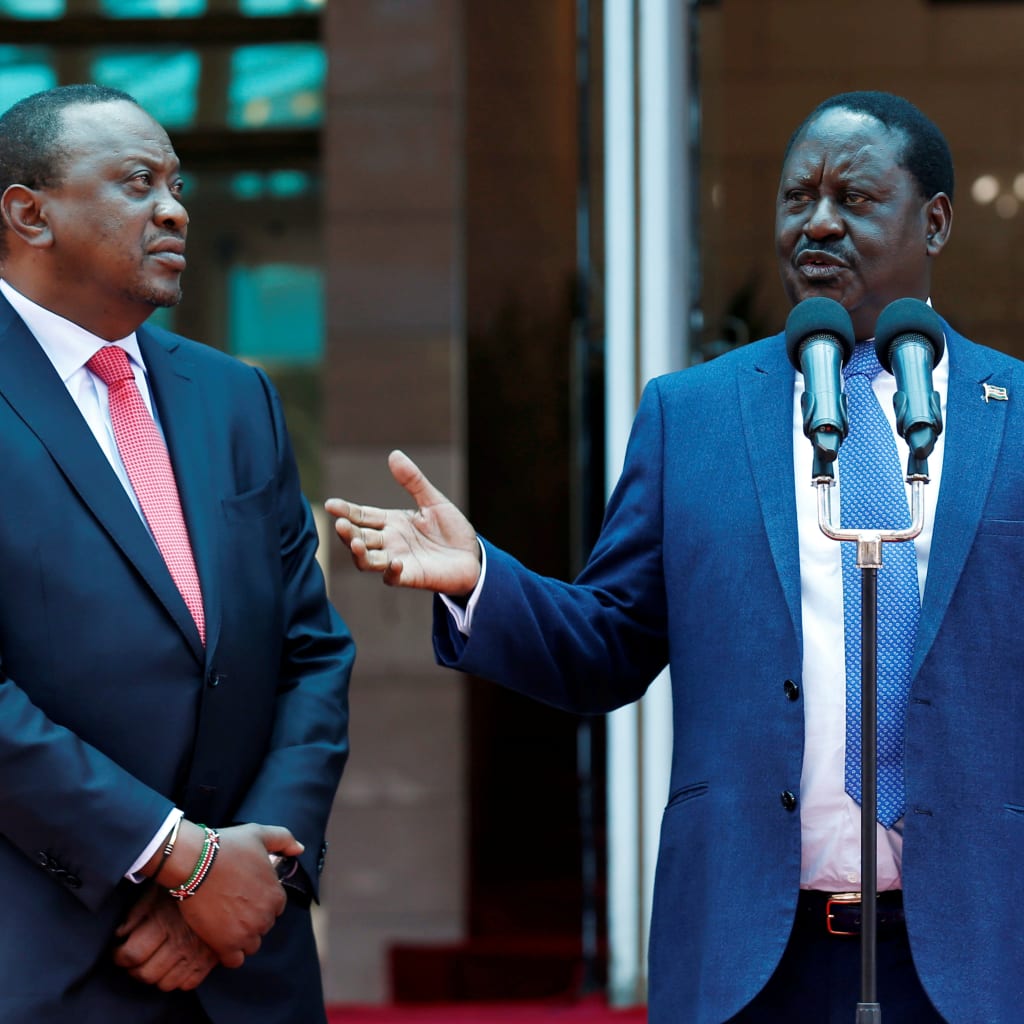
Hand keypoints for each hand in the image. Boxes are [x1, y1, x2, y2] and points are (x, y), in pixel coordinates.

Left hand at [114, 886, 217, 990]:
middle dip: (134, 969)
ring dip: (157, 976)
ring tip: (155, 962)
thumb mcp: (154, 891)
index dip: (119, 956)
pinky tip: (176, 965)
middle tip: (135, 959)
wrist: (218, 880)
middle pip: (146, 974)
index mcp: (164, 923)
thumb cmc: (184, 884)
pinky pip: (189, 984)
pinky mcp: (212, 958)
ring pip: (166, 984)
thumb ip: (135, 914)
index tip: (119, 951)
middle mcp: (180, 941)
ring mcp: (197, 953)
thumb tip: (120, 936)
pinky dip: (180, 979)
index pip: (131, 955)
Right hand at [171, 822, 302, 968]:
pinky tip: (221, 941)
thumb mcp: (260, 834)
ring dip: (242, 937)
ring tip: (226, 923)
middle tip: (234, 906)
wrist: (195, 861)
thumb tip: (300, 849)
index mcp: (276, 895)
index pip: (276, 907)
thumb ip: (284, 839)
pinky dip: (230, 954)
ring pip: (251, 944)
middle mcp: (265, 917)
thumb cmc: (227, 846)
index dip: (261, 901)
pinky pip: (235, 960)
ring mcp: (245, 933)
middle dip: (252, 918)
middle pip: (264, 926)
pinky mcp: (225, 945)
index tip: (246, 895)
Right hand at [325, 449, 480, 593]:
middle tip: (340, 524)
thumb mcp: (433, 502)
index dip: (345, 510)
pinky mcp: (411, 576)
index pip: (362, 516)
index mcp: (391, 522)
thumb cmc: (452, 530)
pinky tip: (396, 562)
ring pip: (367, 560)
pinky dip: (390, 571)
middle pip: (359, 537)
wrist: (473, 557)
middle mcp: (389, 542)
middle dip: (347, 532)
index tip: (330, 504)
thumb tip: (394, 454)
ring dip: (359, 553)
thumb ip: (413, 481)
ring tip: (356, 543)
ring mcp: (397, 560)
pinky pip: (392, 578)